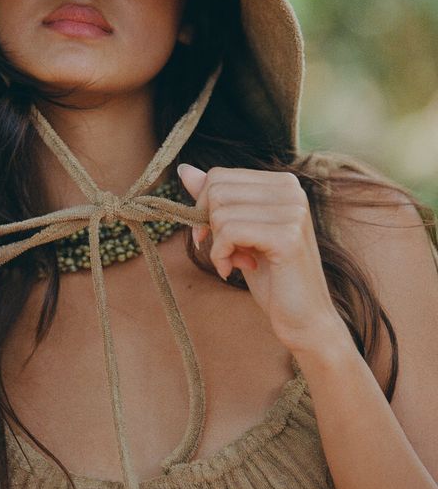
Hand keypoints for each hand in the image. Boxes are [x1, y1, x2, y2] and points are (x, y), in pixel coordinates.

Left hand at [178, 164, 343, 350]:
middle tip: (226, 253)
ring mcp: (292, 211)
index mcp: (283, 183)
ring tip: (238, 263)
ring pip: (220, 212)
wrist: (305, 319)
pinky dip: (221, 255)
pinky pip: (229, 232)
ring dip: (218, 246)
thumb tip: (184, 170)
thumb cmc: (272, 277)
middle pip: (217, 190)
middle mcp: (292, 189)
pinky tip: (235, 269)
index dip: (204, 208)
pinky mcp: (287, 236)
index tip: (211, 235)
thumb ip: (216, 200)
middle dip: (210, 226)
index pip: (219, 176)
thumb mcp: (238, 232)